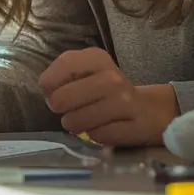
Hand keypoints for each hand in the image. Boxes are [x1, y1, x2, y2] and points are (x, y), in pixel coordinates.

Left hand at [38, 48, 178, 145]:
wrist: (146, 110)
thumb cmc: (105, 91)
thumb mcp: (85, 73)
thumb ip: (61, 75)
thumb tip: (47, 91)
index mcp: (96, 58)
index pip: (59, 69)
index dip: (49, 85)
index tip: (55, 90)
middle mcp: (111, 77)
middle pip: (61, 99)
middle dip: (59, 108)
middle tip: (71, 108)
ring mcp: (124, 102)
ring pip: (75, 121)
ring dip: (75, 125)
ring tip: (85, 119)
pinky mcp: (133, 125)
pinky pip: (95, 136)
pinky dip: (94, 136)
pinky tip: (103, 128)